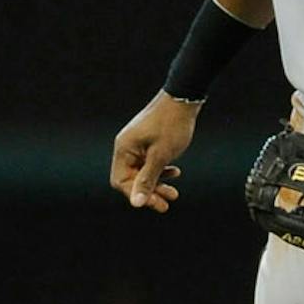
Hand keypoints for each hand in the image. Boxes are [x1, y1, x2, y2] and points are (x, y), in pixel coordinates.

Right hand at [110, 92, 201, 211]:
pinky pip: (150, 161)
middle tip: (168, 203)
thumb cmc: (171, 126)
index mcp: (124, 149)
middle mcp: (126, 147)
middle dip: (150, 191)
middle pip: (132, 178)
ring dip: (157, 183)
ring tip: (174, 194)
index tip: (157, 203)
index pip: (121, 181)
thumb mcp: (161, 156)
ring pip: (143, 171)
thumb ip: (148, 180)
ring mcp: (136, 143)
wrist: (183, 99)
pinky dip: (161, 170)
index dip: (137, 195)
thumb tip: (137, 203)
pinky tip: (176, 172)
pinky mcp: (147, 141)